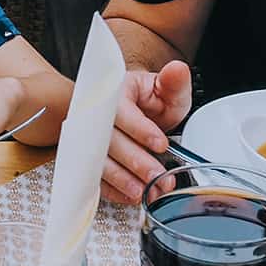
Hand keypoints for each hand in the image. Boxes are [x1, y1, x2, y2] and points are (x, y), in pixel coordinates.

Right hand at [101, 61, 192, 204]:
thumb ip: (174, 83)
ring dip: (121, 179)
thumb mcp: (166, 90)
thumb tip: (177, 70)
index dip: (140, 129)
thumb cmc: (147, 101)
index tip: (160, 144)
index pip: (121, 110)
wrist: (132, 110)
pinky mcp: (88, 160)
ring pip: (98, 161)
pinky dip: (111, 190)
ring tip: (145, 191)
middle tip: (158, 177)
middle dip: (135, 161)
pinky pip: (93, 177)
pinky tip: (129, 195)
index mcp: (113, 93)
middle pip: (108, 140)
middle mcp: (95, 115)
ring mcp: (88, 139)